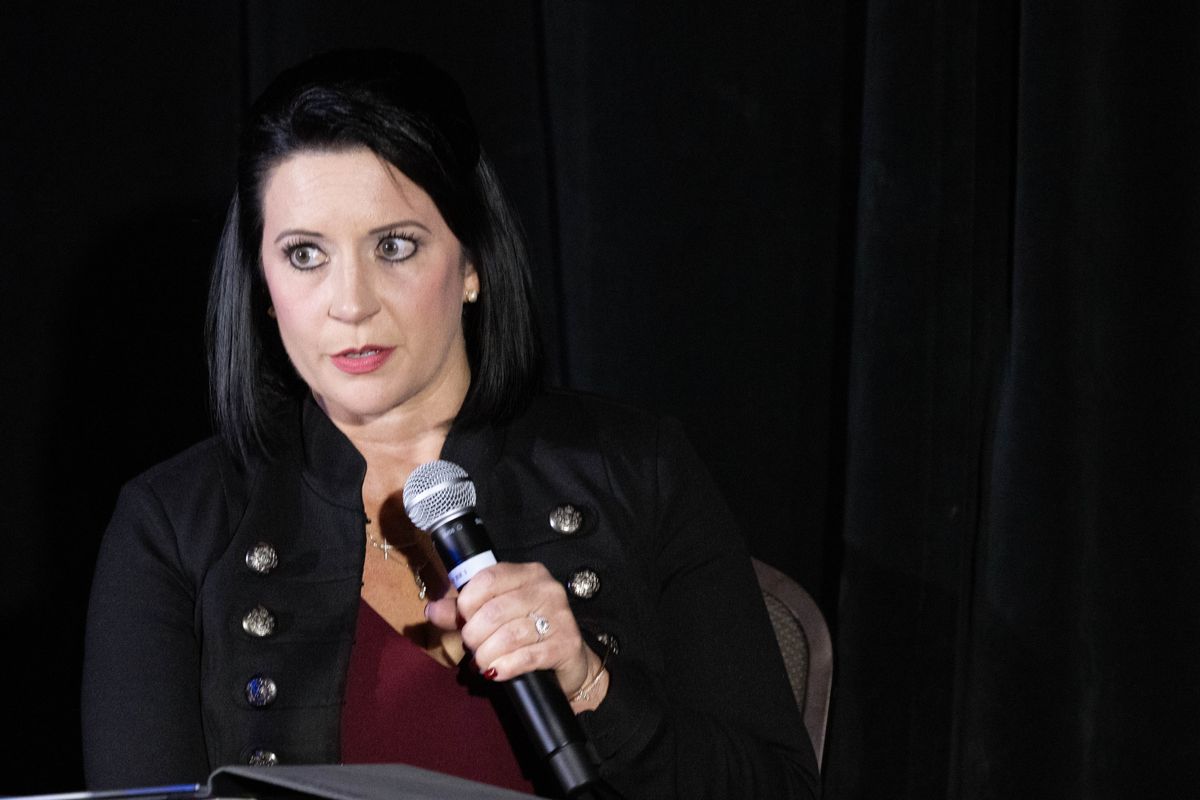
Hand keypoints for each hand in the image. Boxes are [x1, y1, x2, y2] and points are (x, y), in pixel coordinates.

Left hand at [424, 562, 604, 706]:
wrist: (568, 660)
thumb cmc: (527, 633)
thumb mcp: (494, 616)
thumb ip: (462, 612)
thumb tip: (431, 610)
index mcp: (528, 574)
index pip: (488, 579)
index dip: (467, 602)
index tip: (462, 620)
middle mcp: (547, 589)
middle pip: (494, 611)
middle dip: (474, 635)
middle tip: (472, 647)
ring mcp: (560, 616)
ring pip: (509, 636)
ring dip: (486, 655)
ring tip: (483, 662)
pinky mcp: (566, 644)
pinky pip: (526, 657)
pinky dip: (504, 667)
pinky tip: (497, 672)